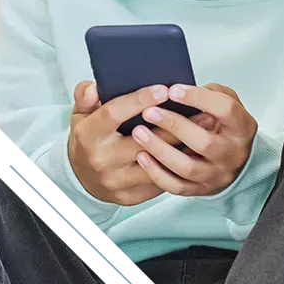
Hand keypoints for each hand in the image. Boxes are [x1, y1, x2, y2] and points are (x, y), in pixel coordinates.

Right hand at [67, 81, 217, 206]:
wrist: (82, 179)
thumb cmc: (88, 142)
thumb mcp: (80, 116)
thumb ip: (85, 97)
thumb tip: (95, 87)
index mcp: (89, 136)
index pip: (114, 114)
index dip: (139, 100)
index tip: (163, 90)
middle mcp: (101, 159)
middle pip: (143, 140)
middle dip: (173, 125)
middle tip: (200, 111)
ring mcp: (116, 180)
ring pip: (156, 163)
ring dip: (181, 148)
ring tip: (204, 132)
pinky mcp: (129, 196)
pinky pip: (158, 181)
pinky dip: (176, 166)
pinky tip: (193, 153)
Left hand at [130, 83, 257, 196]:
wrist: (235, 160)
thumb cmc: (224, 125)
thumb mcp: (225, 102)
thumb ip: (207, 93)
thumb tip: (176, 90)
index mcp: (242, 126)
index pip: (225, 110)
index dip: (198, 98)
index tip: (173, 90)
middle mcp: (232, 153)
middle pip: (204, 142)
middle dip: (173, 125)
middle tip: (149, 112)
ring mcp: (217, 174)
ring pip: (187, 167)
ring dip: (160, 150)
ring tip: (139, 133)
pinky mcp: (201, 189)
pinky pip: (177, 186)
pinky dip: (157, 173)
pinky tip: (142, 157)